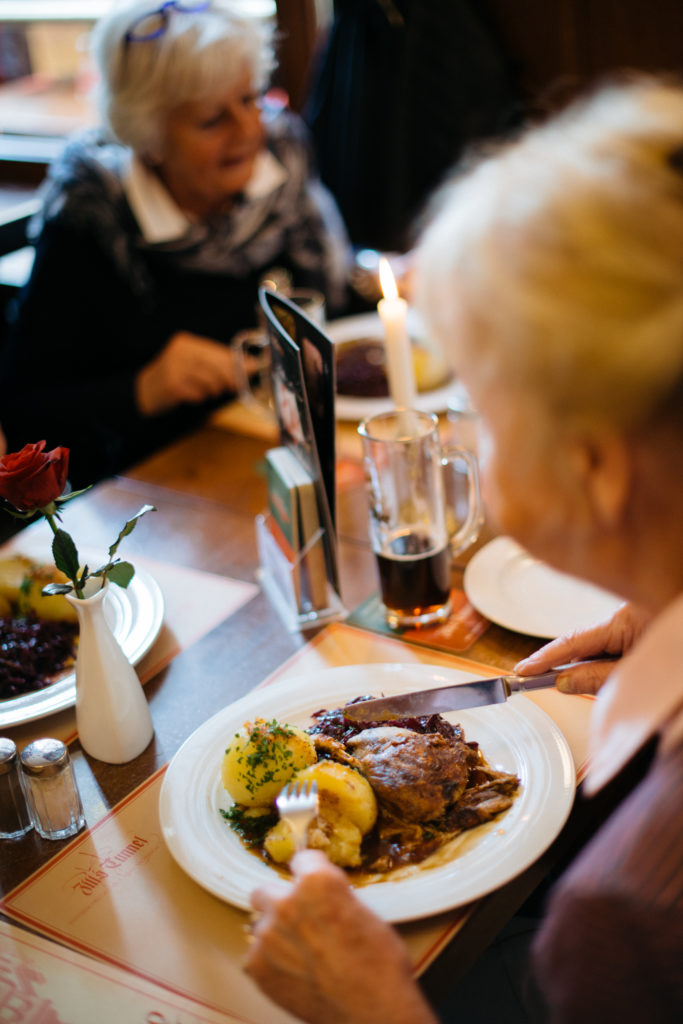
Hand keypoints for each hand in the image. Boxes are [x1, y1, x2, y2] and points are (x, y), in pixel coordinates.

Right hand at [136, 331, 252, 416]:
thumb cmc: (176, 377)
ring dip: (214, 390)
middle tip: (235, 386)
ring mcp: (174, 368)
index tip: (254, 368)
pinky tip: (193, 395)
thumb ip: (219, 362)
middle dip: (230, 378)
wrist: (145, 391)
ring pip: (210, 381)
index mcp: (187, 343)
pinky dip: (200, 396)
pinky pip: (198, 393)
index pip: (219, 351)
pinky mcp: (171, 385)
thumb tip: (250, 364)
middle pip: (217, 365)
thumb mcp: (195, 364)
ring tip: (208, 391)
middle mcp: (180, 351)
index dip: (238, 362)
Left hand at [245, 850, 437, 1023]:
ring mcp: (267, 936)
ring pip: (260, 925)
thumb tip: (321, 897)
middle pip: (265, 890)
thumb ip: (333, 896)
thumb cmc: (379, 963)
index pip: (302, 859)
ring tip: (300, 954)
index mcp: (316, 881)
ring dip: (275, 934)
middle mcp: (286, 903)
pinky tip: (294, 973)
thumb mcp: (363, 912)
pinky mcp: (257, 967)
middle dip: (280, 902)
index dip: (311, 872)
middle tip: (298, 920)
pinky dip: (271, 963)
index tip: (311, 880)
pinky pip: (257, 956)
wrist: (372, 1011)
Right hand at [513, 601, 652, 694]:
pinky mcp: (640, 630)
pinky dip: (603, 664)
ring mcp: (634, 623)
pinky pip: (613, 648)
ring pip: (599, 647)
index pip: (573, 641)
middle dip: (562, 662)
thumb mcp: (637, 673)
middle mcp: (627, 617)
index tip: (521, 670)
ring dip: (588, 667)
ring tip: (581, 679)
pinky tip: (599, 674)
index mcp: (626, 621)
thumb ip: (599, 678)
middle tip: (530, 679)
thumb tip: (562, 681)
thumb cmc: (678, 652)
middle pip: (584, 643)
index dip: (544, 657)